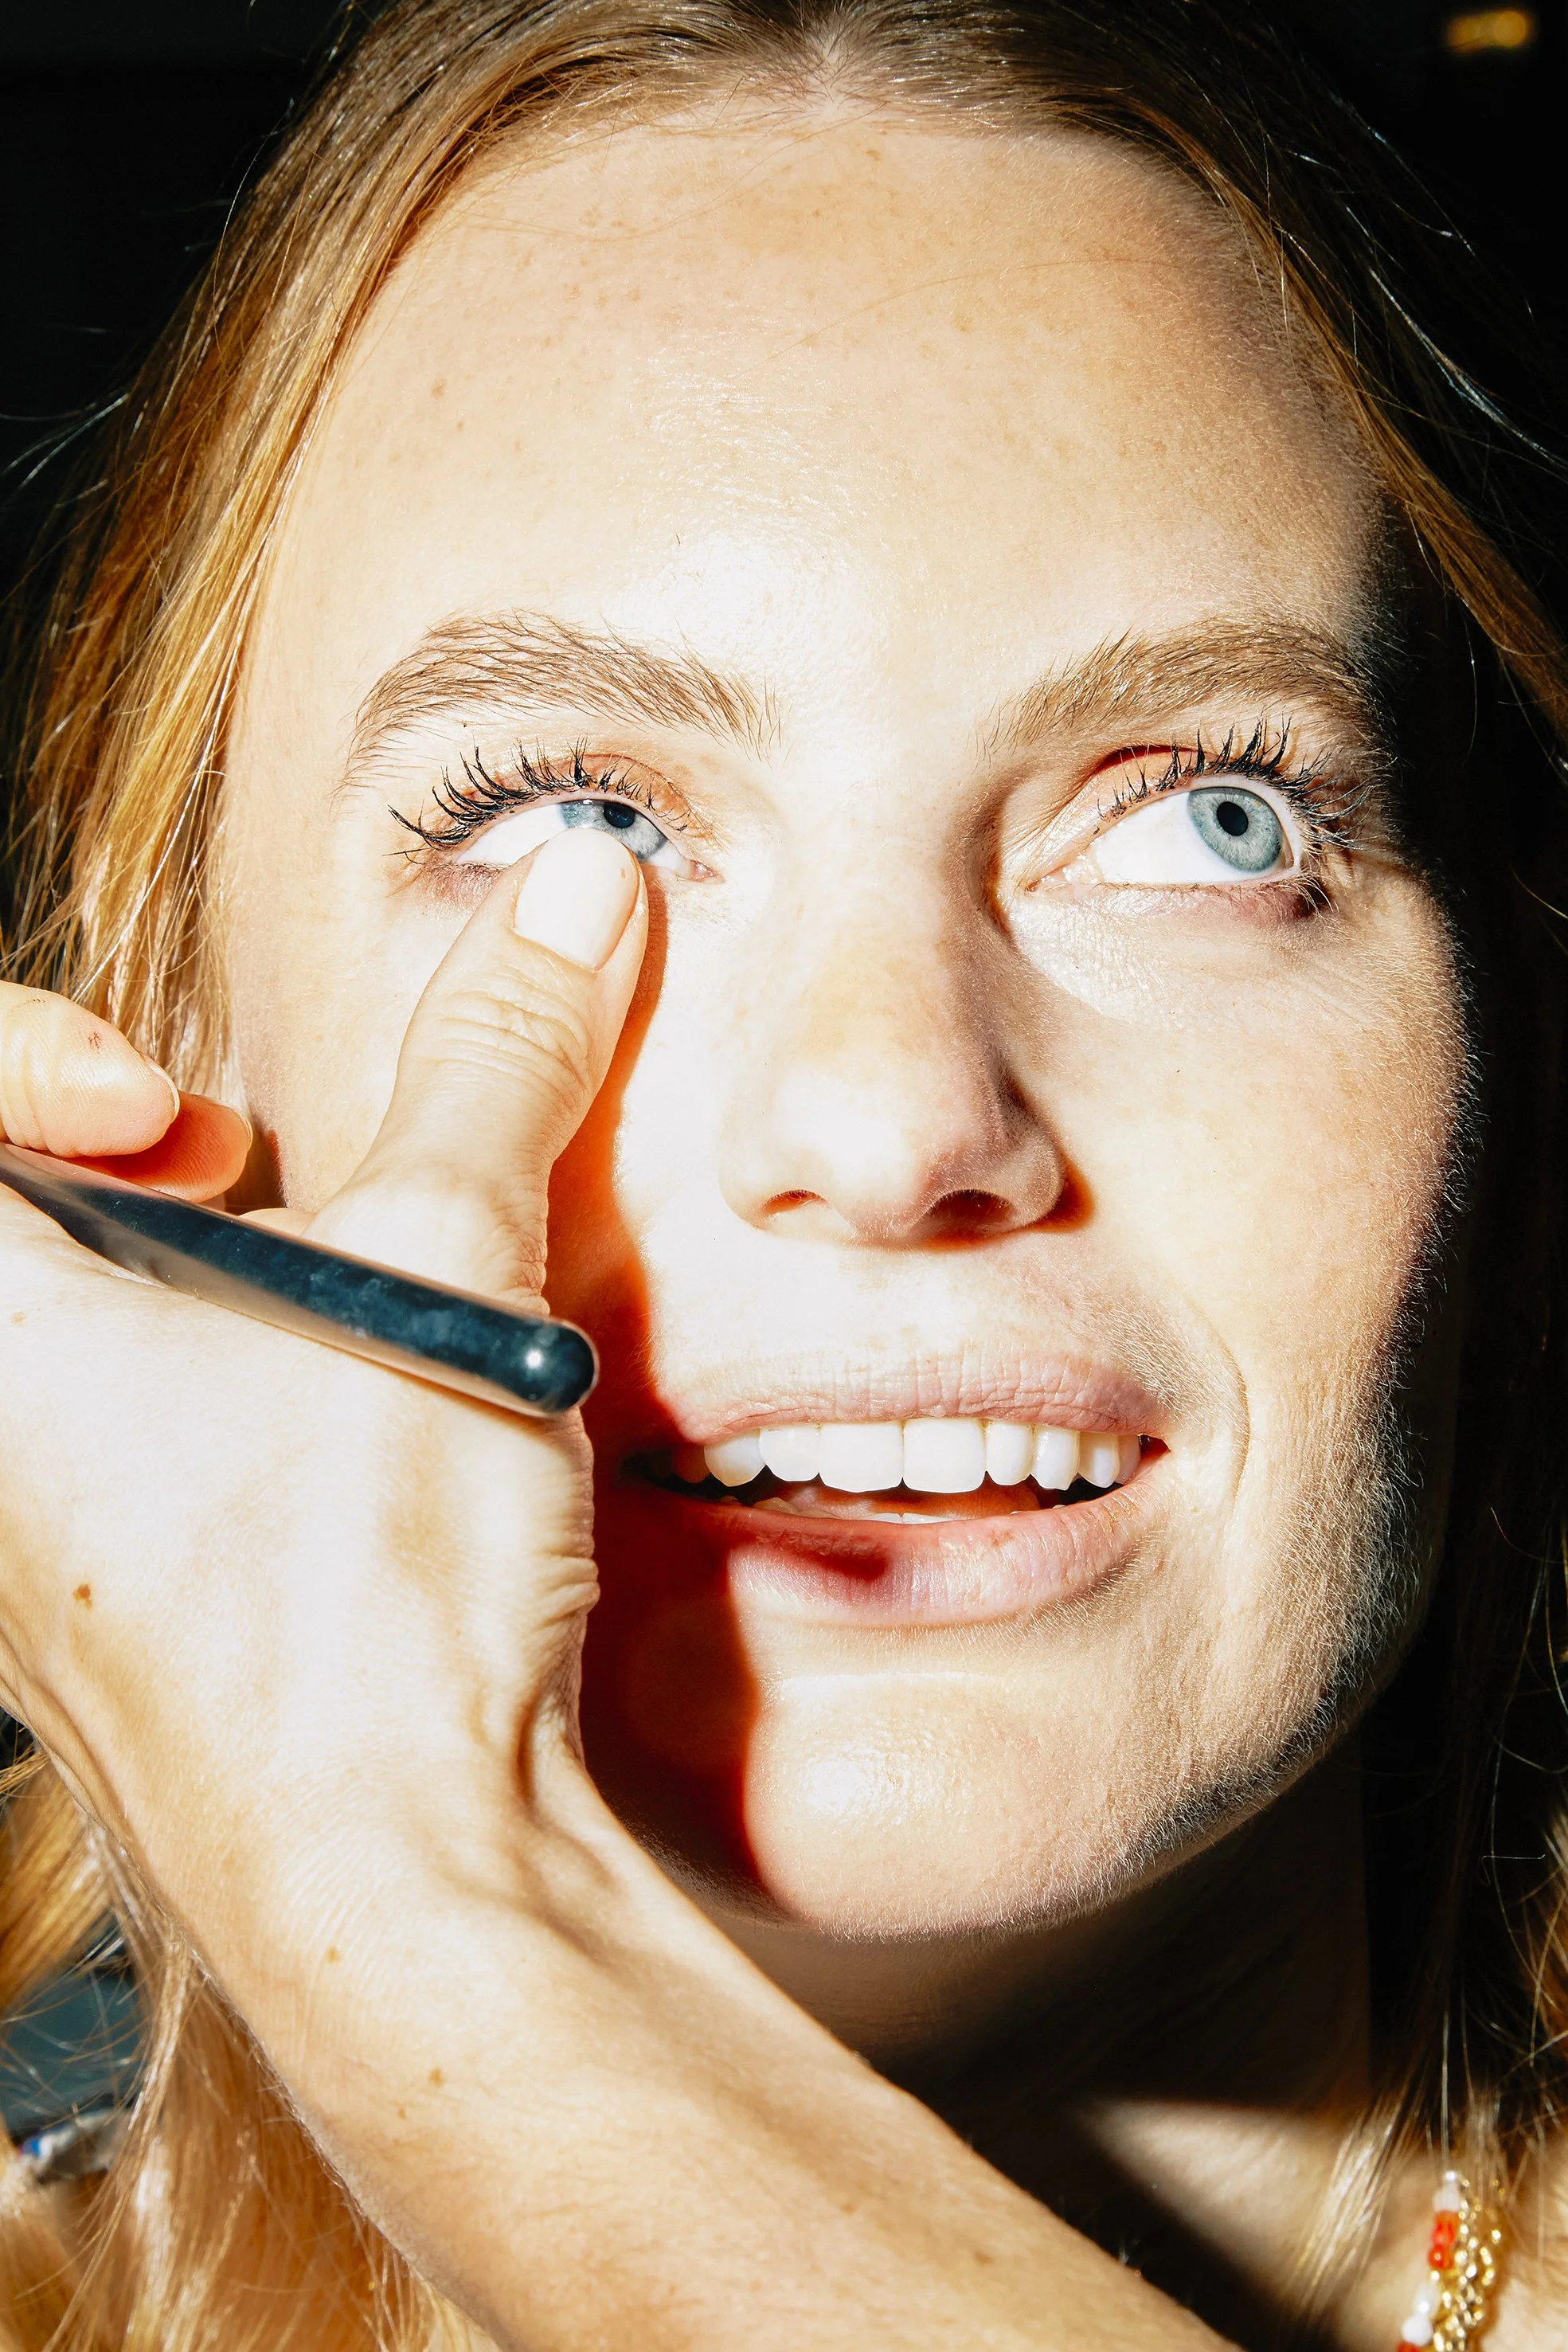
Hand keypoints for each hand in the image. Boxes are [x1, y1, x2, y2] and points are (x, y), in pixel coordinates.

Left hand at [0, 843, 1225, 2350]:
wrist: (395, 1881)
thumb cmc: (355, 1602)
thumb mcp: (444, 1270)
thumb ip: (496, 1054)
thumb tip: (571, 886)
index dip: (45, 1059)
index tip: (190, 1123)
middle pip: (15, 1209)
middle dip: (127, 1151)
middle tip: (238, 1179)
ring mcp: (28, 1524)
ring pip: (79, 1315)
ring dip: (197, 1258)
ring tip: (324, 1307)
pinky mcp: (105, 1584)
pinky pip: (128, 1414)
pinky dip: (224, 1360)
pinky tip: (343, 1420)